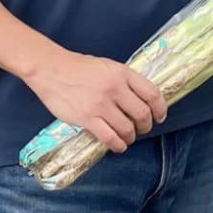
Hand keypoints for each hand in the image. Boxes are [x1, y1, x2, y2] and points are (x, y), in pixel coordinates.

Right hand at [24, 47, 167, 152]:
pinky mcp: (87, 119)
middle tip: (143, 129)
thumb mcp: (108, 66)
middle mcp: (115, 89)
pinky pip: (109, 137)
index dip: (160, 108)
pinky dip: (118, 145)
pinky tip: (119, 146)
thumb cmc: (80, 67)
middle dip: (146, 126)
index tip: (160, 116)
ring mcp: (101, 105)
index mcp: (123, 73)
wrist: (52, 70)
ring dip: (131, 137)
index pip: (152, 93)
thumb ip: (124, 81)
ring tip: (129, 137)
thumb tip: (140, 97)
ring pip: (127, 128)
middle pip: (142, 114)